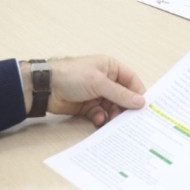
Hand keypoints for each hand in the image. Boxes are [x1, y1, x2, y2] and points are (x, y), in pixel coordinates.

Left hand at [25, 55, 146, 126]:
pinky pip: (100, 114)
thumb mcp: (99, 83)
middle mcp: (105, 80)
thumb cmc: (71, 75)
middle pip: (123, 97)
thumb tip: (140, 102)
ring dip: (113, 115)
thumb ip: (120, 94)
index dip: (138, 94)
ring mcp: (96, 93)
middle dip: (125, 108)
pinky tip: (98, 120)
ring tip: (112, 122)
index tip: (144, 108)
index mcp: (110, 67)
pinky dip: (101, 118)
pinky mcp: (87, 106)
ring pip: (112, 108)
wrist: (45, 87)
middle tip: (129, 120)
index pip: (131, 81)